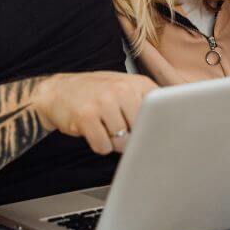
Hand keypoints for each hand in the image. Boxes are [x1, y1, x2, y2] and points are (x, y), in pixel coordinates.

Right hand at [32, 71, 157, 154]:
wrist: (57, 91)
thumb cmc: (96, 92)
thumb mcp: (125, 88)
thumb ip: (147, 103)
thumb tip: (172, 128)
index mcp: (137, 83)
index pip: (163, 111)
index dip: (161, 127)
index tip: (161, 136)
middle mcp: (122, 89)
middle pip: (142, 131)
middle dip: (133, 137)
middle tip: (119, 126)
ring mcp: (103, 102)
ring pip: (122, 141)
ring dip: (114, 142)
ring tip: (104, 126)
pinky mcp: (86, 117)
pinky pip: (103, 147)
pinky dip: (99, 145)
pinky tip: (93, 131)